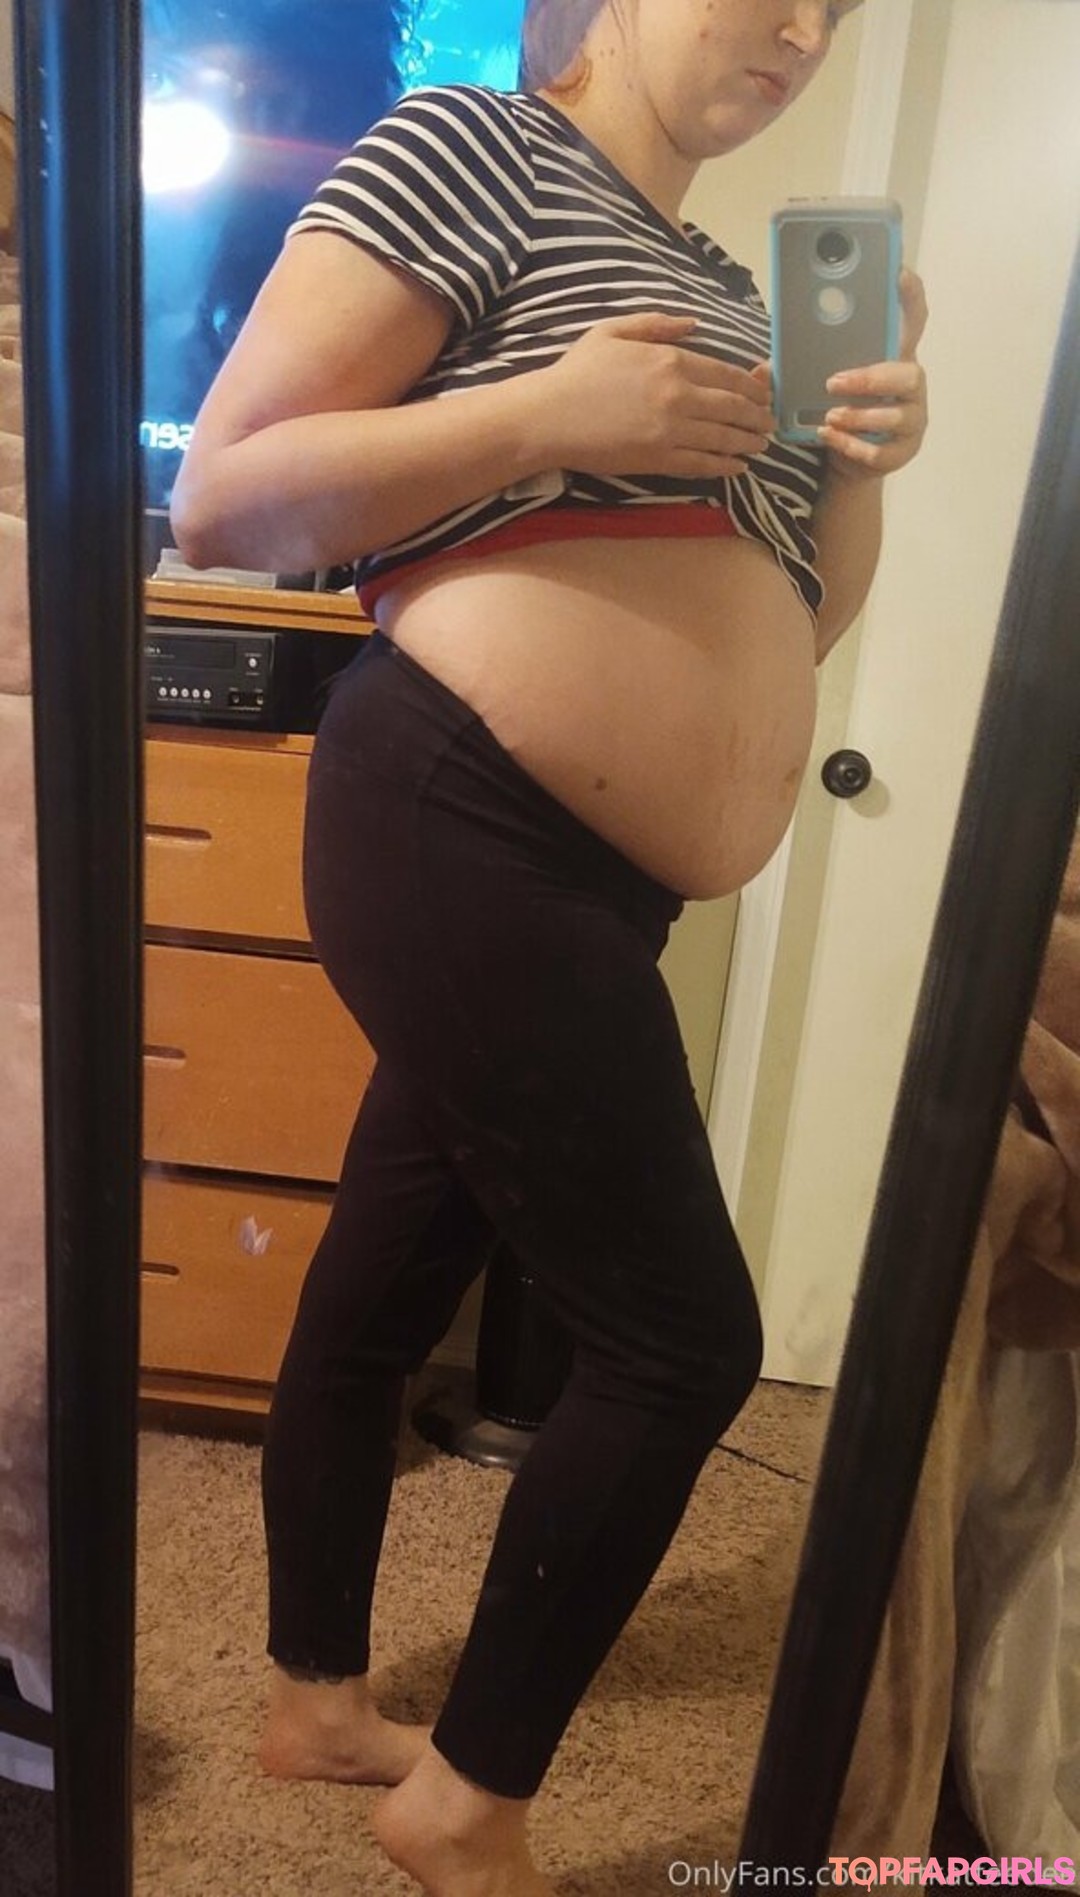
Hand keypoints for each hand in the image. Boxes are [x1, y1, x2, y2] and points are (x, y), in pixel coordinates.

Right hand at [543, 312, 776, 480]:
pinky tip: (739, 467)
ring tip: (761, 445)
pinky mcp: (659, 459)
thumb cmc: (577, 373)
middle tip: (769, 422)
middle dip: (758, 415)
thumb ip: (657, 325)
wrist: (549, 417)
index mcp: (670, 359)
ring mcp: (671, 430)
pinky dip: (726, 466)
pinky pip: (704, 464)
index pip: (726, 374)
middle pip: (734, 407)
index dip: (752, 386)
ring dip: (749, 442)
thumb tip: (695, 323)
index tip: (764, 394)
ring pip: (725, 437)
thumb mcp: (614, 331)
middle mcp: (678, 394)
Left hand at [816, 268, 928, 482]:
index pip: (912, 319)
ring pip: (896, 415)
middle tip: (832, 382)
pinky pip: (882, 450)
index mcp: (893, 357)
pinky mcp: (903, 451)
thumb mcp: (819, 384)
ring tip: (829, 416)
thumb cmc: (838, 410)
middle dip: (871, 378)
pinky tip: (830, 438)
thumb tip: (763, 370)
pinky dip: (852, 445)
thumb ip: (798, 371)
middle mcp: (909, 386)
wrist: (849, 462)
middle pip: (908, 373)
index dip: (909, 296)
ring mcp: (912, 419)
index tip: (897, 274)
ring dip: (858, 416)